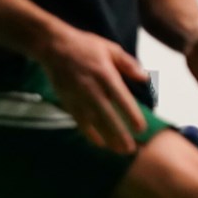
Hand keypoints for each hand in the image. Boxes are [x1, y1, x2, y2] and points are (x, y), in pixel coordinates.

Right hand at [37, 25, 148, 153]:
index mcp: (105, 74)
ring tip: (119, 151)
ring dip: (107, 137)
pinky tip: (100, 143)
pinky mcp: (67, 100)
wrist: (53, 46)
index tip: (141, 129)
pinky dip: (89, 133)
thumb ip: (128, 64)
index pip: (121, 98)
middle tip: (131, 150)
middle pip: (107, 115)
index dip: (131, 115)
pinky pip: (79, 120)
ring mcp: (77, 96)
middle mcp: (91, 88)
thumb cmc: (86, 46)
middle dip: (119, 134)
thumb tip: (145, 78)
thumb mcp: (111, 49)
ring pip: (93, 122)